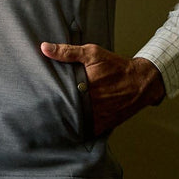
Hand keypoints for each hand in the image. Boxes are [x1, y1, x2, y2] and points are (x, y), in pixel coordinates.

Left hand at [39, 42, 164, 134]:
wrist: (140, 82)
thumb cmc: (116, 66)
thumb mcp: (92, 54)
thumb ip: (68, 52)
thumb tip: (44, 48)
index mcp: (86, 86)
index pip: (59, 97)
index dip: (47, 98)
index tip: (37, 98)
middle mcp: (91, 104)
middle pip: (64, 112)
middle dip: (53, 111)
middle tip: (39, 110)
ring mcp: (97, 116)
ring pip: (73, 124)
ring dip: (63, 122)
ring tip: (48, 121)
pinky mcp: (103, 125)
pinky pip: (85, 131)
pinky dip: (77, 129)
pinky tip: (67, 127)